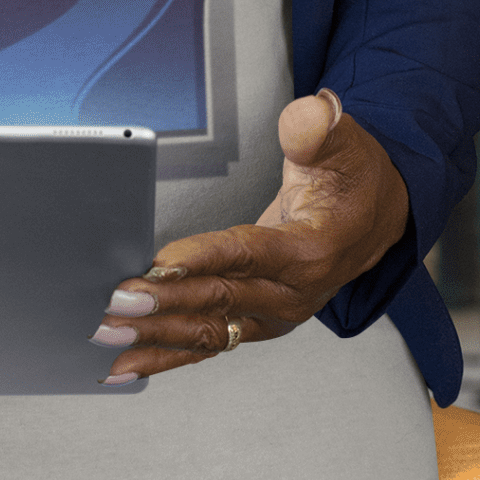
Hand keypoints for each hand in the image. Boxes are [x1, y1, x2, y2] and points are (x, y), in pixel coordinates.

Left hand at [92, 91, 409, 380]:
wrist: (371, 220)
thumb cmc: (353, 182)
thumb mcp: (343, 143)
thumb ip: (317, 129)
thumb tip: (307, 116)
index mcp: (311, 250)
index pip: (246, 254)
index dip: (201, 260)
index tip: (156, 266)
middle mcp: (290, 293)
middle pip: (217, 299)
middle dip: (163, 304)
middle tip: (116, 299)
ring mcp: (270, 316)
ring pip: (207, 332)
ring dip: (155, 338)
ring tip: (108, 337)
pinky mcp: (253, 323)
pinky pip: (206, 345)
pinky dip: (166, 357)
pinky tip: (128, 363)